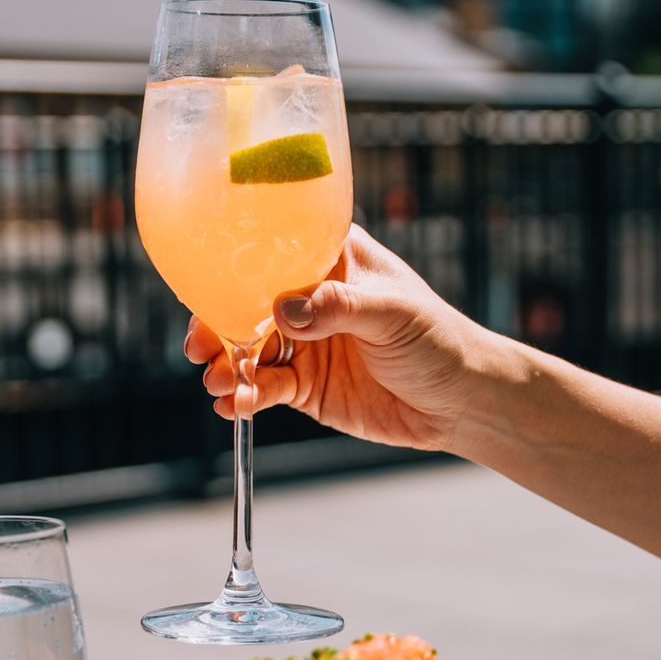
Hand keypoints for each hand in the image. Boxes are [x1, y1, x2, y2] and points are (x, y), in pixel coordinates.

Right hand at [183, 226, 505, 451]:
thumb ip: (338, 308)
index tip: (205, 289)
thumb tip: (284, 311)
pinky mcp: (304, 386)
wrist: (461, 403)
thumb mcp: (393, 313)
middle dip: (216, 326)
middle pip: (244, 305)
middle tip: (199, 348)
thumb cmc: (438, 339)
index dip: (231, 269)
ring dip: (226, 366)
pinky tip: (235, 406)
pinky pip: (263, 389)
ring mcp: (303, 344)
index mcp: (328, 260)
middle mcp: (308, 298)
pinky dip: (244, 398)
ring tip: (219, 383)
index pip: (270, 253)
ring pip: (247, 350)